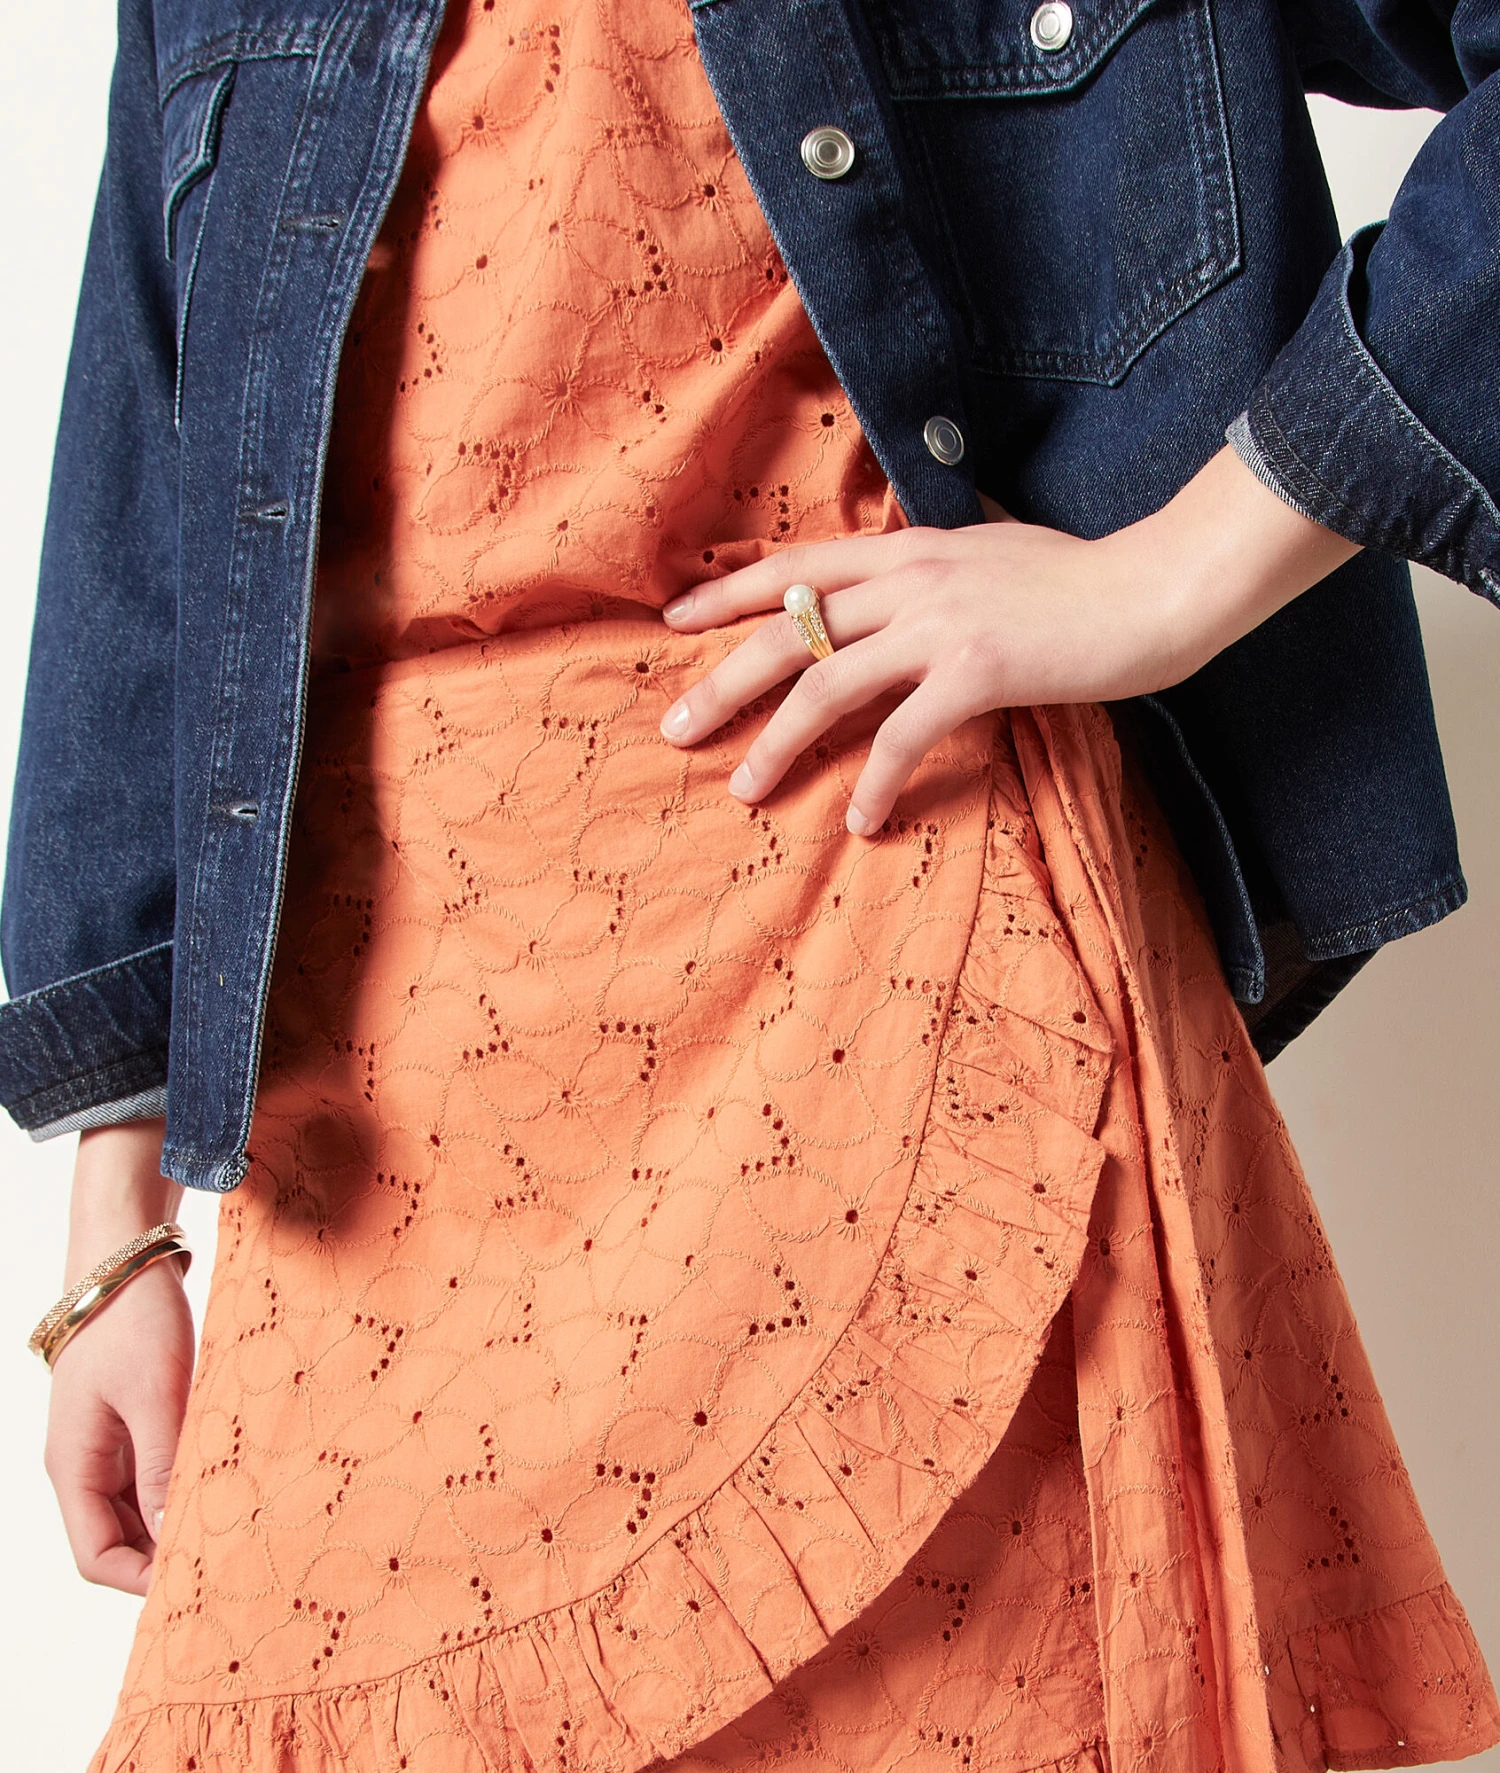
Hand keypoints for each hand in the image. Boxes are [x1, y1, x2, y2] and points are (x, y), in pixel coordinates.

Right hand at [44, 1120, 192, 1595]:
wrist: (126, 1253)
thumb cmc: (133, 1321)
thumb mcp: (156, 1397)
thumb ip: (162, 1468)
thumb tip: (174, 1536)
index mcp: (74, 1467)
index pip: (97, 1558)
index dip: (142, 1583)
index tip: (199, 1585)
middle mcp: (86, 1462)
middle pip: (119, 1539)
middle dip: (166, 1558)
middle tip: (230, 1563)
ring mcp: (109, 1439)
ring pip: (141, 1506)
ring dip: (179, 1520)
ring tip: (235, 1528)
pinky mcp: (135, 1415)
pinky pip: (156, 1468)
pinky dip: (185, 1482)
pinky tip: (228, 1481)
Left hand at [658, 446, 1358, 832]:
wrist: (1155, 587)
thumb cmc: (1080, 578)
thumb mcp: (991, 552)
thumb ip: (933, 568)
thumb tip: (895, 584)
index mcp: (910, 547)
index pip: (797, 566)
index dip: (729, 593)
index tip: (676, 622)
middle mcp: (912, 578)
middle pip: (789, 630)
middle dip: (724, 681)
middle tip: (674, 727)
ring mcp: (941, 623)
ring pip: (828, 686)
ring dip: (777, 743)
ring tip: (744, 788)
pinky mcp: (978, 671)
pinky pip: (903, 736)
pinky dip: (876, 781)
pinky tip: (860, 819)